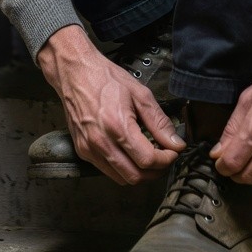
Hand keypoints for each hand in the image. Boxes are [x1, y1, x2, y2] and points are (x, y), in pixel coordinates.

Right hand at [37, 24, 184, 184]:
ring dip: (140, 173)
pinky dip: (123, 169)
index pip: (147, 159)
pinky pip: (107, 171)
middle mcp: (100, 141)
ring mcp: (89, 148)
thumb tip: (176, 143)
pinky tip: (130, 153)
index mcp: (117, 125)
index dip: (166, 159)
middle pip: (135, 176)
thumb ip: (159, 122)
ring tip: (149, 157)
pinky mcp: (82, 151)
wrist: (75, 73)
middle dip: (156, 171)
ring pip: (121, 178)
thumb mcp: (140, 94)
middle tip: (165, 157)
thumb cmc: (105, 78)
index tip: (173, 152)